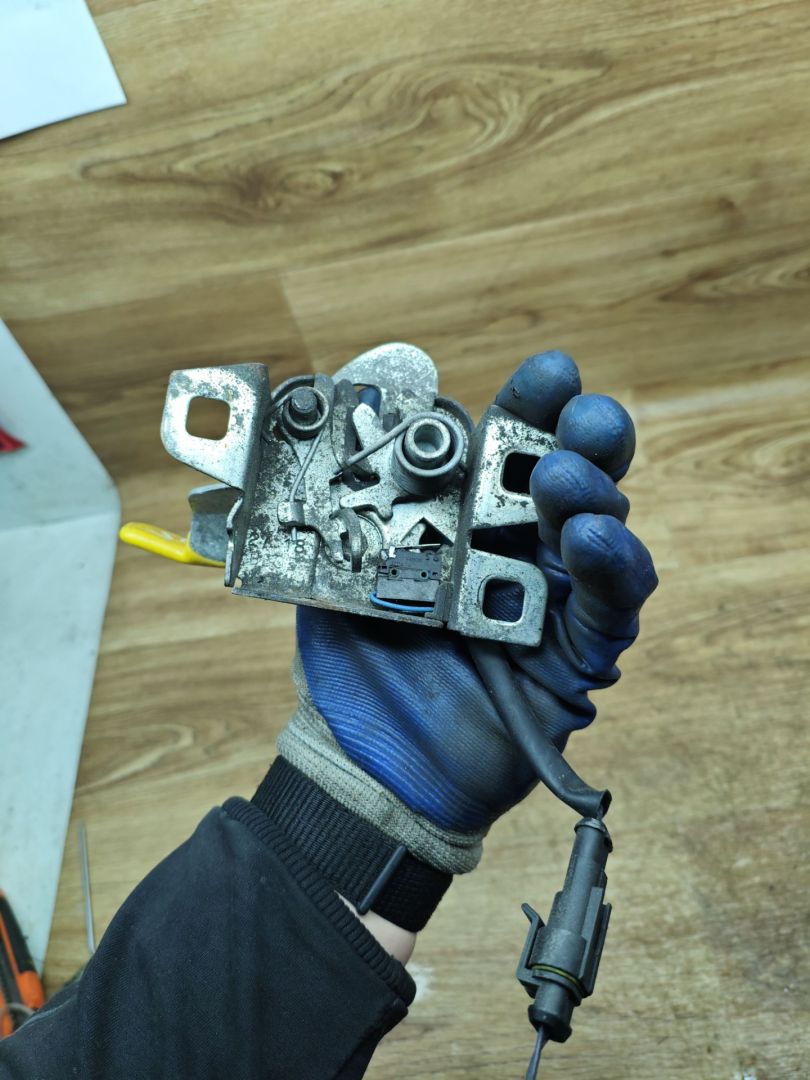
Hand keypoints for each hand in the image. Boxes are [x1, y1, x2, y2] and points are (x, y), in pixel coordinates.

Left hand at [296, 352, 657, 833]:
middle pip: (577, 474)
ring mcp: (552, 596)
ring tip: (564, 484)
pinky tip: (591, 543)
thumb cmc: (351, 661)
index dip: (536, 405)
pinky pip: (610, 606)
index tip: (551, 374)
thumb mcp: (331, 566)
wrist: (364, 760)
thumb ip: (345, 498)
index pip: (511, 443)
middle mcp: (517, 545)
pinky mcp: (576, 654)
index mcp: (465, 514)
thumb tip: (349, 410)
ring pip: (601, 530)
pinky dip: (610, 569)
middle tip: (579, 418)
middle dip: (587, 437)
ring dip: (593, 498)